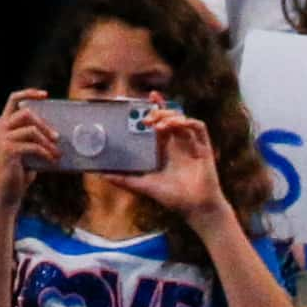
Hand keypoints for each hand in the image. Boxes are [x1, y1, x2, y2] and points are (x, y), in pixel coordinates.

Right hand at [0, 90, 61, 208]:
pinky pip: (33, 146)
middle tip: (57, 138)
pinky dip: (46, 153)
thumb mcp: (26, 151)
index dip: (28, 93)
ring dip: (48, 142)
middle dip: (45, 124)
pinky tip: (52, 161)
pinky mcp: (7, 150)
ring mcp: (0, 139)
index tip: (45, 95)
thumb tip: (56, 132)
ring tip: (57, 153)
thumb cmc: (18, 173)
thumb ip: (32, 138)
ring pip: (31, 129)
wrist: (6, 194)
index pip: (12, 101)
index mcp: (0, 126)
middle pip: (26, 113)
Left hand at [118, 105, 231, 232]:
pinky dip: (189, 122)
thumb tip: (102, 175)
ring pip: (183, 120)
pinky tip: (178, 125)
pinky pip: (199, 128)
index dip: (157, 107)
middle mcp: (179, 143)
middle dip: (159, 112)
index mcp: (166, 148)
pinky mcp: (204, 149)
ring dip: (171, 117)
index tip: (147, 97)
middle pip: (171, 117)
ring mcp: (192, 145)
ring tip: (159, 125)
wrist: (194, 209)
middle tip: (147, 119)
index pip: (161, 122)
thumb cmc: (173, 198)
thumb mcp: (143, 185)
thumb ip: (124, 179)